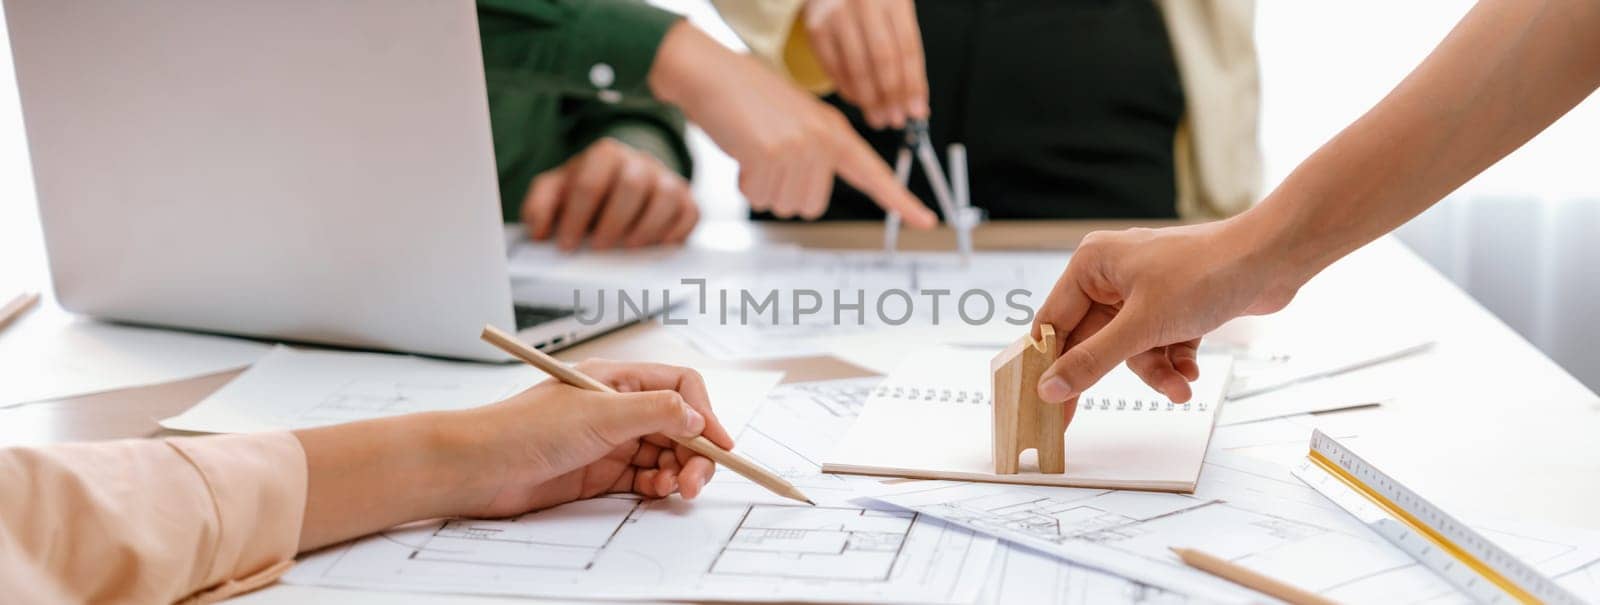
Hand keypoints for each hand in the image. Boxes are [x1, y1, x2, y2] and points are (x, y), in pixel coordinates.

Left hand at [452, 360, 734, 517]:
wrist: (479, 467)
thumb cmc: (525, 428)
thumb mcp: (600, 414)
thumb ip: (655, 412)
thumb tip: (696, 417)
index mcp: (619, 380)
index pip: (680, 387)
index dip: (704, 414)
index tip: (720, 445)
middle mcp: (618, 408)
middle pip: (678, 426)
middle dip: (695, 451)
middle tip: (697, 480)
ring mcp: (610, 441)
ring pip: (665, 455)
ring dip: (679, 471)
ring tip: (676, 489)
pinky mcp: (600, 473)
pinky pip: (645, 478)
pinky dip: (659, 486)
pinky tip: (657, 492)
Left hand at [523, 138, 698, 250]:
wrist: (621, 180)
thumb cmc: (587, 188)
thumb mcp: (556, 190)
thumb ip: (539, 206)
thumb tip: (539, 231)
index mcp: (604, 155)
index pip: (590, 183)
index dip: (577, 217)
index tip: (567, 244)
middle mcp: (639, 161)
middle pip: (631, 185)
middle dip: (613, 221)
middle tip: (599, 248)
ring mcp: (666, 178)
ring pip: (665, 197)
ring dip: (646, 228)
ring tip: (628, 249)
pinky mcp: (686, 199)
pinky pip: (690, 213)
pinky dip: (676, 233)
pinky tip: (658, 247)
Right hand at [648, 21, 935, 225]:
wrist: (712, 74)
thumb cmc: (746, 100)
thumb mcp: (794, 122)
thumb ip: (814, 154)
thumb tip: (808, 198)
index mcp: (835, 132)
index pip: (874, 173)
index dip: (901, 201)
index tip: (927, 220)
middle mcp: (824, 140)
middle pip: (811, 206)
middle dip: (782, 191)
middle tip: (767, 156)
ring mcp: (800, 147)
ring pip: (783, 205)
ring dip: (762, 187)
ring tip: (754, 150)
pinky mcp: (771, 154)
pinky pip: (758, 196)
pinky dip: (744, 182)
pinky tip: (742, 151)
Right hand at [802, 0, 928, 129]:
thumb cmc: (872, 5)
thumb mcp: (895, 16)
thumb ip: (905, 54)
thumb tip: (915, 104)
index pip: (908, 49)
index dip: (913, 85)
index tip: (916, 112)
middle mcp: (865, 3)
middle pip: (883, 59)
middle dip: (891, 96)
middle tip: (895, 120)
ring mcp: (837, 15)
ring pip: (857, 67)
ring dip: (870, 99)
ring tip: (879, 118)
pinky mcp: (816, 29)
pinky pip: (834, 68)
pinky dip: (848, 89)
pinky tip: (858, 101)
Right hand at [1032, 219, 1299, 405]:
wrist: (1272, 258)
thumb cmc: (1206, 273)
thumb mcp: (1142, 326)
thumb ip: (1092, 361)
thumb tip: (1050, 388)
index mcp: (1092, 265)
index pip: (1054, 323)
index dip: (1050, 365)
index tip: (1045, 404)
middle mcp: (1113, 274)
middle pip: (1095, 340)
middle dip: (1120, 371)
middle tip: (1091, 415)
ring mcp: (1146, 288)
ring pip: (1131, 346)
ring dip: (1156, 369)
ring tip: (1180, 386)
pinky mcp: (1174, 302)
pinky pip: (1159, 341)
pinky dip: (1174, 359)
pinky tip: (1191, 369)